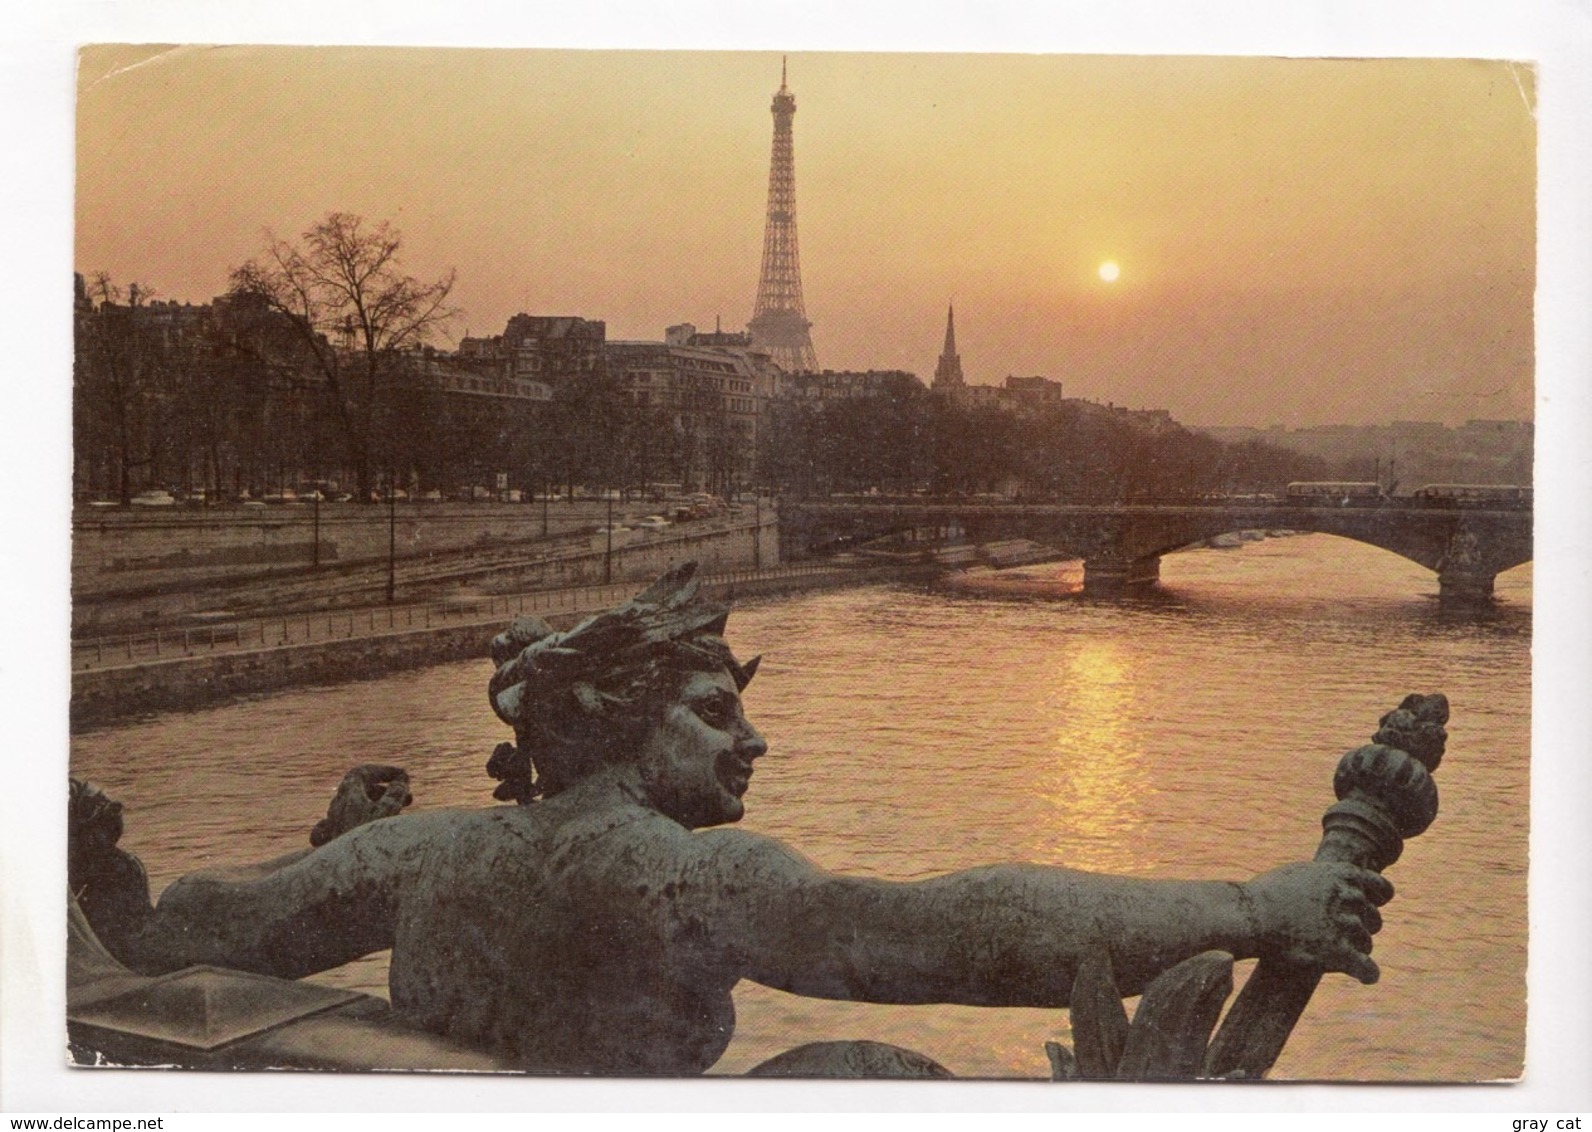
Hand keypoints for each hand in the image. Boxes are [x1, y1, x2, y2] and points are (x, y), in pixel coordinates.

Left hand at [310, 764, 412, 846]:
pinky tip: (372, 830)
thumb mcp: (388, 809)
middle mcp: (336, 806)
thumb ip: (396, 792)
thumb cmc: (368, 838)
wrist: (346, 873)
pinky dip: (365, 822)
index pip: (362, 772)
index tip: (403, 776)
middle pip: (361, 790)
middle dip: (387, 791)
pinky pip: (348, 824)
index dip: (384, 771)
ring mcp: (333, 824)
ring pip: (357, 807)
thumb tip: (401, 780)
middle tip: (410, 799)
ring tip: (400, 814)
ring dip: (379, 807)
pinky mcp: (333, 842)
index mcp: (347, 794)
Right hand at [1244, 861, 1393, 983]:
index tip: (1373, 907)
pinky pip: (1367, 969)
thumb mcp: (1299, 874)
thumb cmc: (1265, 895)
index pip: (1382, 889)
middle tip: (1339, 935)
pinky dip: (1367, 973)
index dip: (1378, 900)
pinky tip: (1364, 977)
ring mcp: (1346, 925)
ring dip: (1355, 950)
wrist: (1248, 915)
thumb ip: (1325, 879)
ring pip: (1366, 944)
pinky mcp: (1338, 952)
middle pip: (1374, 919)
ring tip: (1333, 954)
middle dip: (1361, 928)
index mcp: (1343, 875)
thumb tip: (1337, 885)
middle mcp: (1350, 898)